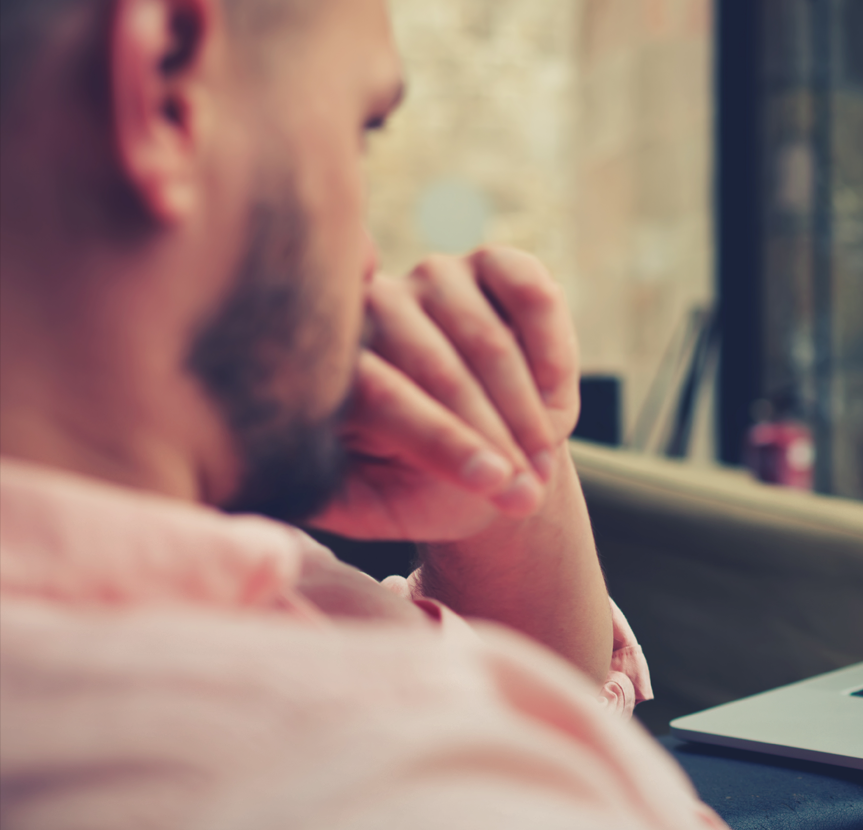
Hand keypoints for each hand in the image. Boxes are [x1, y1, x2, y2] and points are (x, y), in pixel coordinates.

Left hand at [308, 248, 579, 543]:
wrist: (488, 453)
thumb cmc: (421, 484)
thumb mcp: (371, 503)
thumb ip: (322, 494)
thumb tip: (272, 487)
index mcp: (331, 360)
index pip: (382, 393)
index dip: (444, 441)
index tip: (492, 485)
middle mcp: (374, 303)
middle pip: (438, 366)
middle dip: (494, 436)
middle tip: (526, 495)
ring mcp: (434, 275)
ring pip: (488, 339)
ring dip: (528, 410)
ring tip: (545, 465)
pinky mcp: (493, 262)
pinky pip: (532, 295)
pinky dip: (554, 353)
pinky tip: (558, 404)